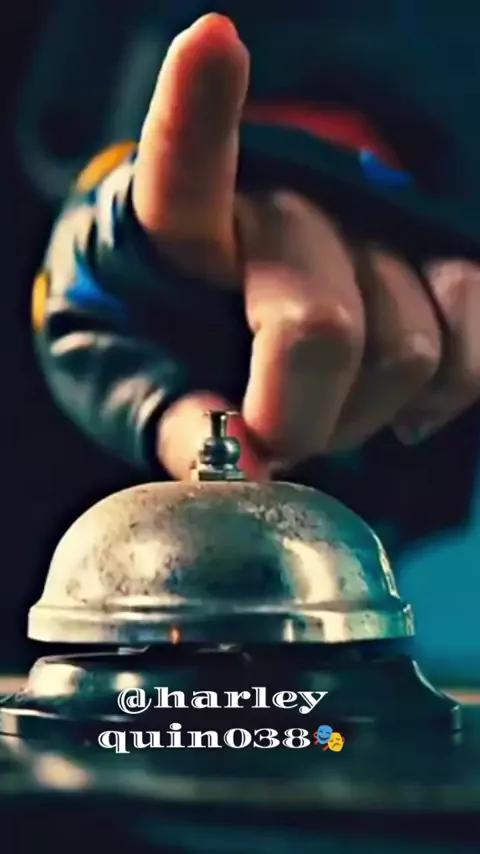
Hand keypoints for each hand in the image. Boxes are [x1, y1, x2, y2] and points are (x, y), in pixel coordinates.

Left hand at [133, 14, 479, 478]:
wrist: (216, 305)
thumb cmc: (159, 335)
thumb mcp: (122, 373)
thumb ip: (159, 412)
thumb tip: (236, 470)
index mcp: (181, 226)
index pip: (186, 165)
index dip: (199, 110)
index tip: (212, 45)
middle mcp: (287, 205)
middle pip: (317, 325)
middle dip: (297, 420)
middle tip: (273, 443)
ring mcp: (373, 225)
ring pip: (405, 346)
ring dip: (361, 414)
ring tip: (322, 409)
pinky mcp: (439, 255)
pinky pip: (474, 344)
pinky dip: (440, 396)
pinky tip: (396, 402)